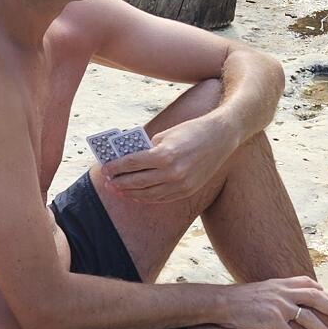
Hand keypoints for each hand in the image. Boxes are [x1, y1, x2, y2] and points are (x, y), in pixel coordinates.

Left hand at [102, 116, 239, 205]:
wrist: (222, 137)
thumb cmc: (192, 131)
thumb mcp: (166, 134)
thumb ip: (148, 149)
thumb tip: (129, 160)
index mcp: (164, 155)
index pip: (132, 163)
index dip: (116, 167)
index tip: (105, 169)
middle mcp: (172, 173)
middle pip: (137, 181)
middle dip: (120, 182)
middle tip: (108, 182)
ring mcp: (181, 185)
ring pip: (148, 194)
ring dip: (131, 192)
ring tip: (119, 190)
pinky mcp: (187, 191)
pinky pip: (161, 198)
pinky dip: (146, 197)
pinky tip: (136, 194)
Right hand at [212, 277, 327, 328]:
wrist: (221, 303)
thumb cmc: (237, 300)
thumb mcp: (260, 290)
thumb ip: (274, 292)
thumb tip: (280, 299)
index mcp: (281, 284)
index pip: (308, 283)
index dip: (321, 291)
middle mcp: (283, 292)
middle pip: (316, 298)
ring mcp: (278, 305)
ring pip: (308, 318)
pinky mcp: (271, 320)